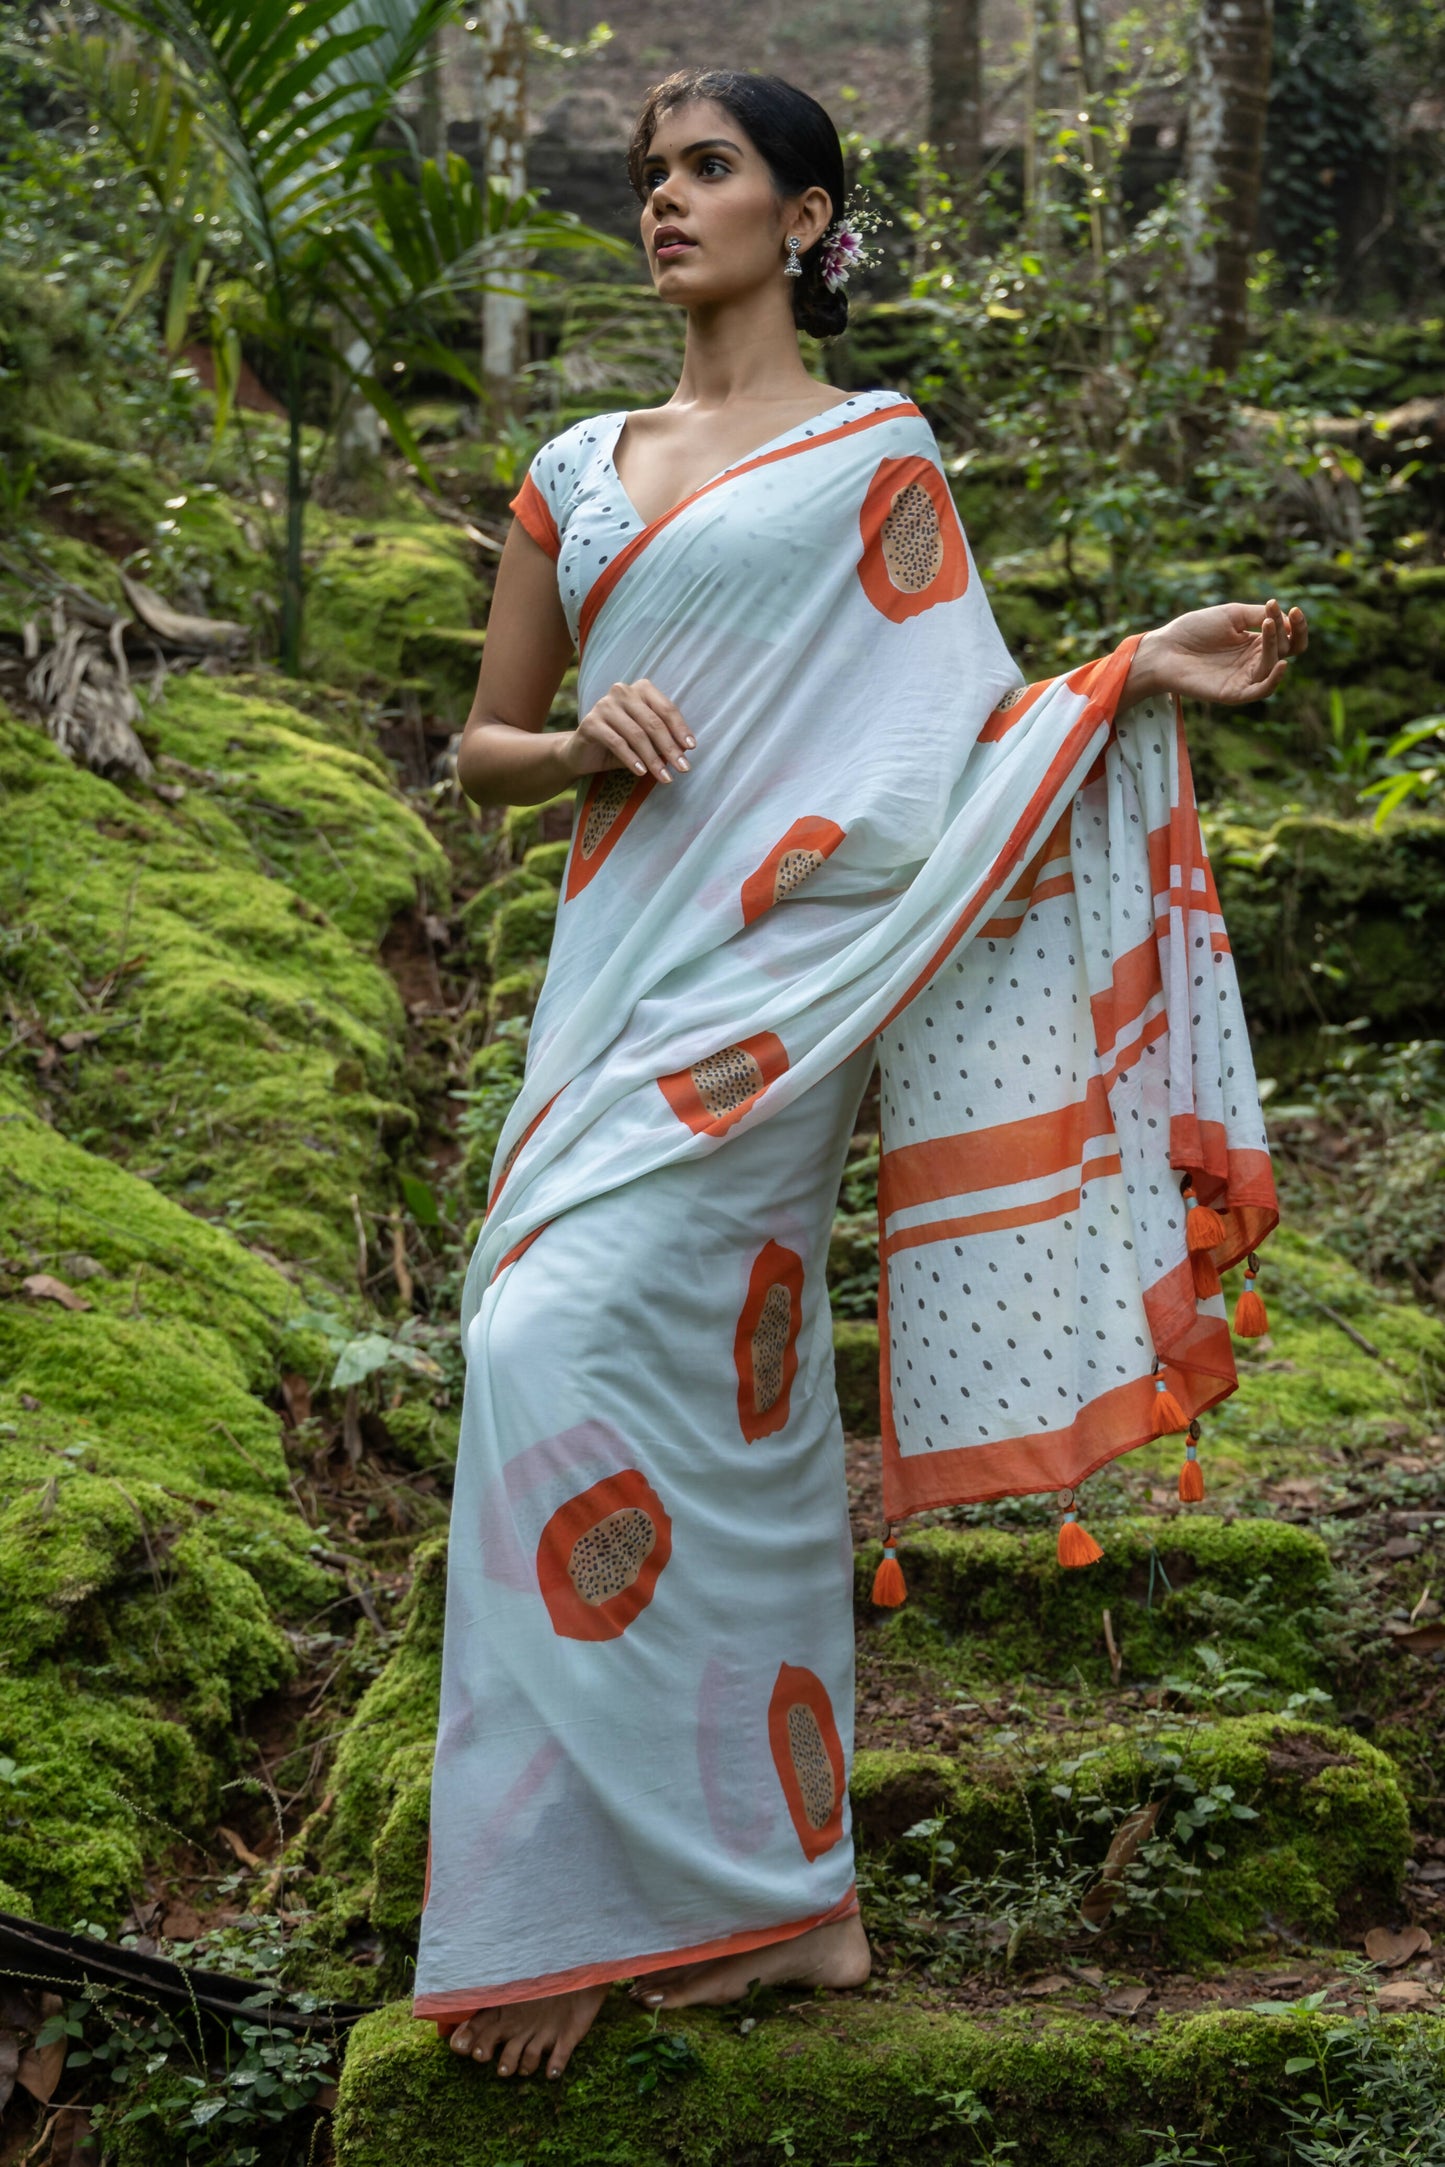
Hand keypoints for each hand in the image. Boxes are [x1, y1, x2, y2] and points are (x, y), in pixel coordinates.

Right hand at [562, 677, 692, 783]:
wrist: (581, 753)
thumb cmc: (619, 744)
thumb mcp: (645, 740)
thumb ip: (662, 740)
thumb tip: (684, 749)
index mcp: (640, 690)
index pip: (666, 708)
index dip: (680, 729)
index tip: (691, 748)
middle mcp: (622, 692)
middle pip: (653, 722)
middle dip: (670, 748)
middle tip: (682, 768)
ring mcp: (604, 705)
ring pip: (636, 734)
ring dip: (653, 759)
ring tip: (664, 777)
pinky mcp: (590, 723)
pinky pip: (617, 743)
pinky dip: (631, 759)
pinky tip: (641, 772)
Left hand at [1125, 599, 1308, 707]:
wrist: (1166, 648)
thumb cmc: (1194, 629)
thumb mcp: (1232, 615)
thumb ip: (1259, 616)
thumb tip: (1288, 620)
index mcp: (1255, 642)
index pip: (1288, 638)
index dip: (1296, 626)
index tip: (1296, 609)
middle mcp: (1254, 661)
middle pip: (1287, 651)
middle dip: (1290, 633)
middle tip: (1279, 616)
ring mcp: (1245, 678)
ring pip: (1274, 665)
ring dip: (1276, 645)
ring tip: (1267, 626)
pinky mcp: (1234, 693)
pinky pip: (1261, 691)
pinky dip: (1274, 680)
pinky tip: (1282, 664)